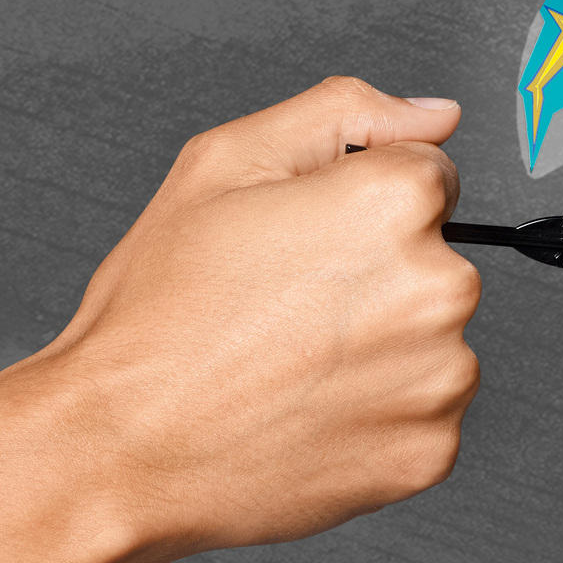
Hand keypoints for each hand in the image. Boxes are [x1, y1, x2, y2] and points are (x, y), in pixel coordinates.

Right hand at [0, 77, 481, 560]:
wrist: (119, 446)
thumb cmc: (160, 314)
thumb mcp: (226, 164)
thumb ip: (346, 114)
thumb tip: (434, 114)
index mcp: (396, 205)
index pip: (431, 178)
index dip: (362, 203)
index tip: (312, 240)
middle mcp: (439, 289)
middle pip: (436, 262)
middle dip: (376, 275)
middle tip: (287, 306)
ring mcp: (442, 376)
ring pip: (432, 341)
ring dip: (381, 348)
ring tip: (291, 362)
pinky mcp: (432, 449)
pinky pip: (422, 412)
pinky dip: (379, 413)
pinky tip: (309, 408)